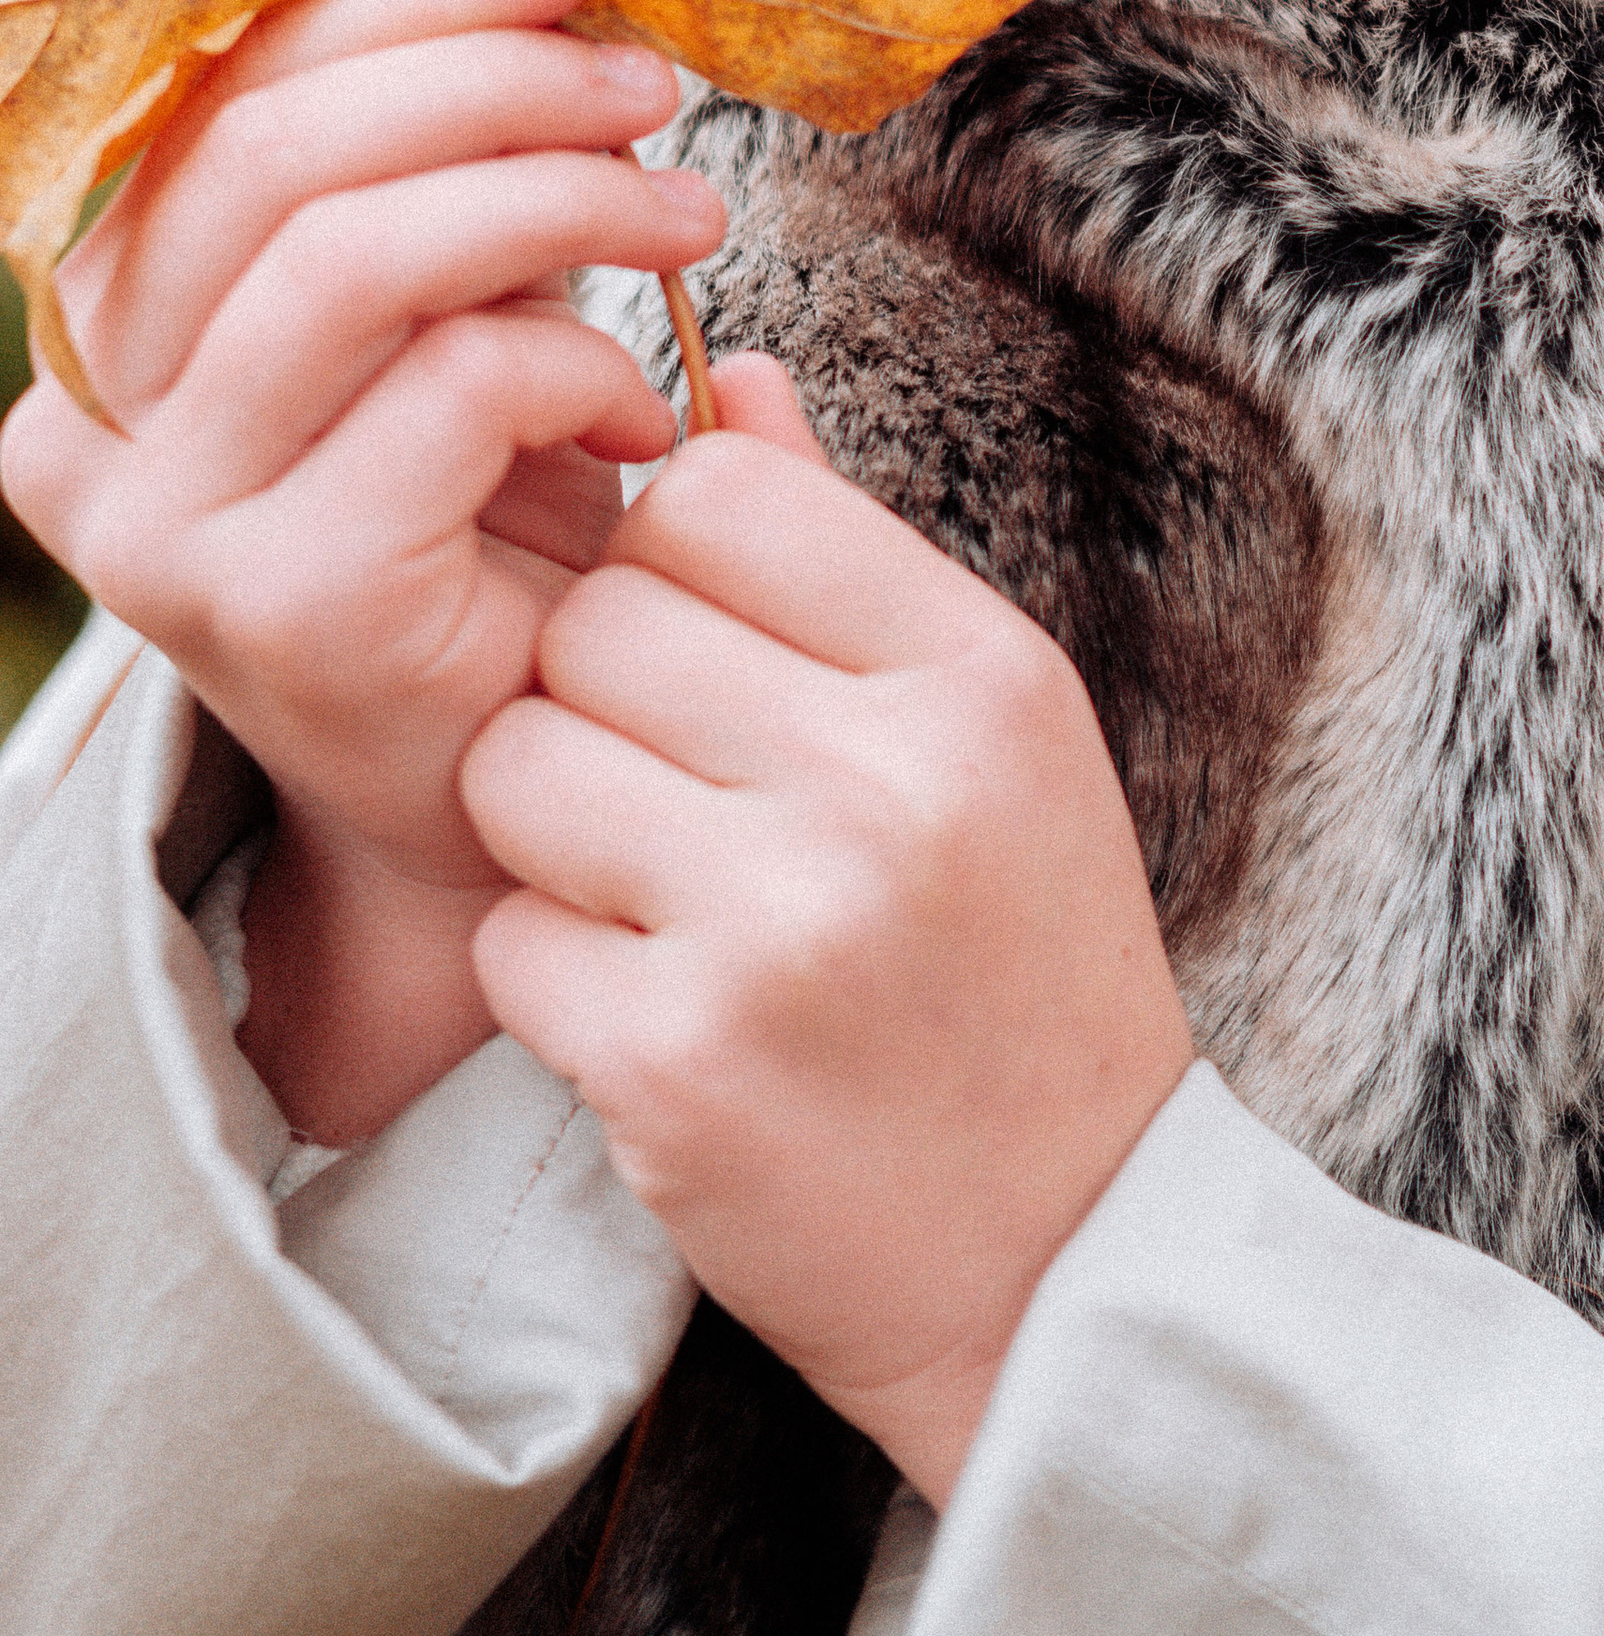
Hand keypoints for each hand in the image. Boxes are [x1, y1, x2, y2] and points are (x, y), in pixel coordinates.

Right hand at [0, 0, 726, 1137]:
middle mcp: (86, 418)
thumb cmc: (491, 531)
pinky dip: (579, 360)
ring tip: (689, 218)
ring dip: (556, 197)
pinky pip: (452, 386)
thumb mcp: (451, 314)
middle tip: (651, 87)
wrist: (512, 795)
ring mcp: (164, 521)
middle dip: (490, 79)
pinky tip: (645, 416)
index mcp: (101, 320)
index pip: (228, 91)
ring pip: (358, 253)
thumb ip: (449, 166)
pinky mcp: (281, 600)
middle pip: (275, 148)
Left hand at [461, 360, 1196, 1506]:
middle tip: (678, 790)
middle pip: (599, 614)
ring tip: (661, 896)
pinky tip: (657, 1014)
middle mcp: (888, 783)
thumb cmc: (1018, 965)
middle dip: (601, 692)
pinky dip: (553, 975)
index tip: (708, 644)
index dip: (672, 556)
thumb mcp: (989, 736)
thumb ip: (848, 555)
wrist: (1063, 1259)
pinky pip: (507, 934)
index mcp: (978, 678)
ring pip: (518, 760)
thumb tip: (732, 377)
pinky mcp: (675, 1063)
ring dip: (552, 828)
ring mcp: (779, 926)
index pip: (721, 493)